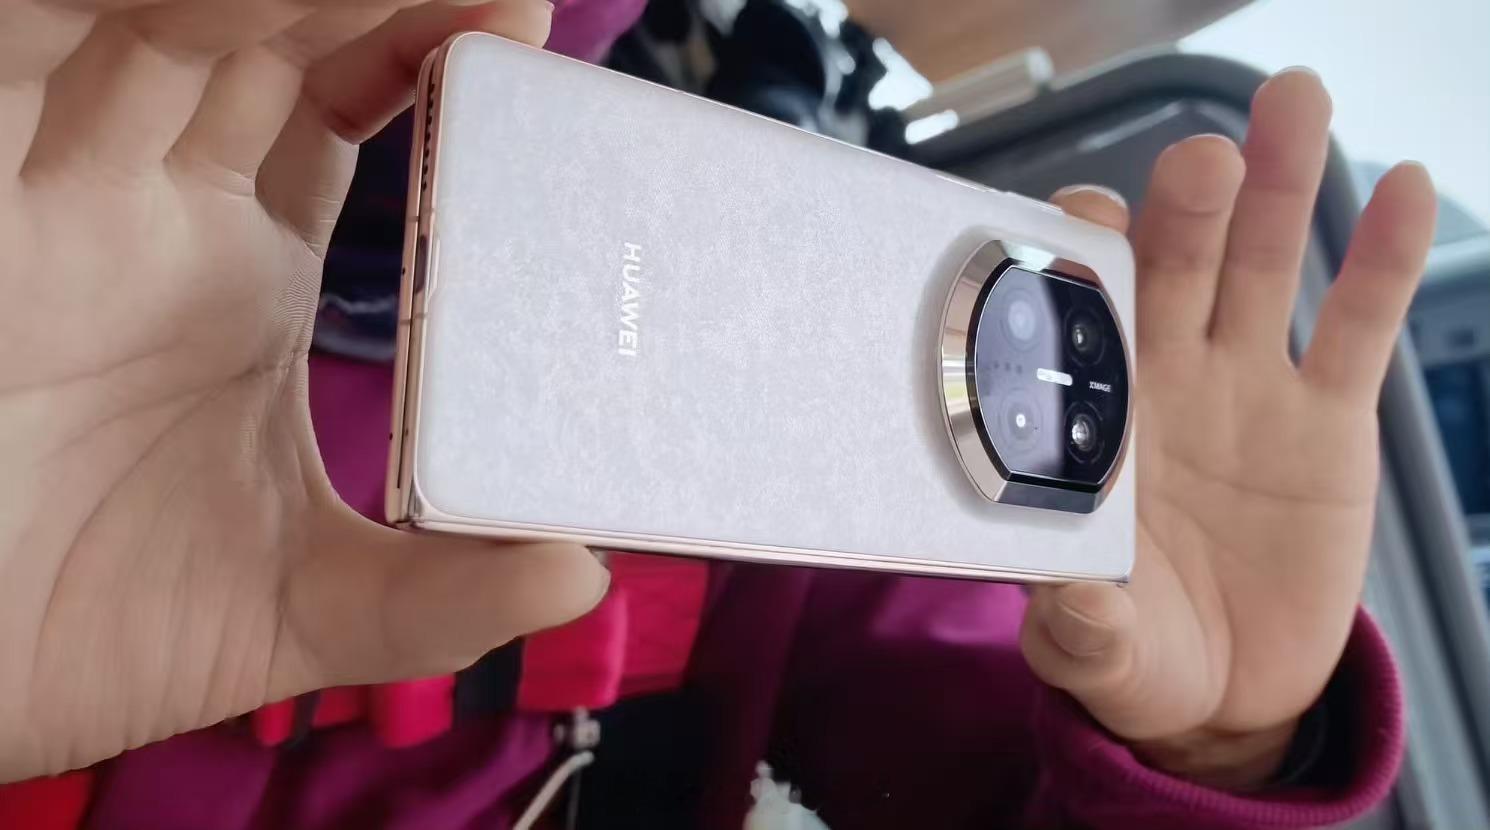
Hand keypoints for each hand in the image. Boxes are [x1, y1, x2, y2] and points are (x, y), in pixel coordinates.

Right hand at [0, 0, 606, 782]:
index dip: (425, 58)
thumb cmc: (87, 631)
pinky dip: (112, 18)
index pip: (342, 115)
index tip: (526, 28)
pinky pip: (31, 61)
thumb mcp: (295, 607)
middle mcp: (153, 207)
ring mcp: (58, 192)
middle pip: (269, 40)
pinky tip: (216, 8)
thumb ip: (438, 594)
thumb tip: (581, 569)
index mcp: (241, 273)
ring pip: (160, 25)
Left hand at [1019, 68, 1436, 787]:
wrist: (1225, 688)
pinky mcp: (1326, 419)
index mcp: (1091, 417)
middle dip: (1184, 209)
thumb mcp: (1099, 652)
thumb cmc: (1136, 650)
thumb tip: (1068, 606)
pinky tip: (1400, 188)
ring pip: (1262, 267)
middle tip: (1203, 160)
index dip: (1074, 261)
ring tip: (1293, 103)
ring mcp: (1247, 388)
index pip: (1072, 314)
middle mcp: (1163, 379)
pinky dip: (1380, 258)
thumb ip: (1080, 628)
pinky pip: (1355, 325)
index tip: (1079, 222)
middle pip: (1171, 267)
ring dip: (1277, 188)